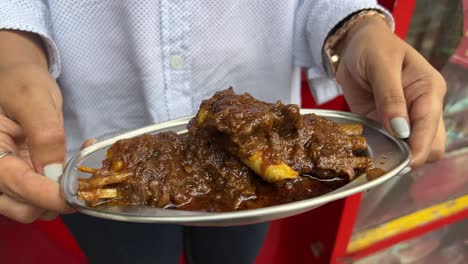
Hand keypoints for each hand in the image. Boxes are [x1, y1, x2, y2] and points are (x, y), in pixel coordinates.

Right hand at [0, 30, 72, 222]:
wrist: (18, 79)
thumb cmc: (22, 82)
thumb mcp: (33, 98)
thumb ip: (44, 134)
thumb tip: (54, 172)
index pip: (17, 185)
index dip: (50, 195)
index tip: (79, 195)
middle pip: (23, 208)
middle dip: (55, 201)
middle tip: (84, 179)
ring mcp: (7, 178)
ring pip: (33, 209)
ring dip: (60, 198)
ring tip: (81, 170)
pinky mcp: (22, 180)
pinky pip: (41, 198)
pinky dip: (61, 192)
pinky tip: (76, 169)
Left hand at [336, 16, 445, 166]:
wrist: (354, 46)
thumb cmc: (372, 47)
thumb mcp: (380, 65)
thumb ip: (390, 96)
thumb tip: (401, 130)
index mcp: (429, 89)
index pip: (430, 126)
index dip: (418, 147)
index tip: (403, 162)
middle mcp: (423, 107)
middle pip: (431, 144)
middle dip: (412, 156)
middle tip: (387, 160)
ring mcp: (406, 118)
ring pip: (415, 149)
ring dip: (400, 156)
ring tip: (379, 157)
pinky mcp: (388, 124)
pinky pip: (393, 145)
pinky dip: (386, 152)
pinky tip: (373, 153)